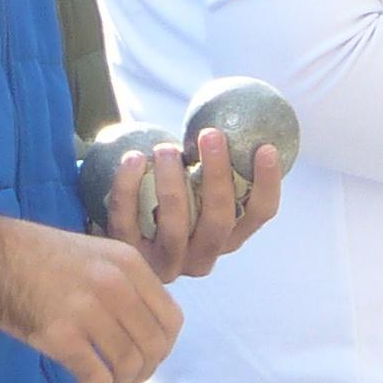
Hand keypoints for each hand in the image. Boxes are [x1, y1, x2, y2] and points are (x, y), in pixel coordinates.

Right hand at [0, 214, 180, 382]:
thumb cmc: (34, 256)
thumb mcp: (94, 255)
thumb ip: (124, 285)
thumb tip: (142, 329)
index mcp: (129, 263)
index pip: (171, 319)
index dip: (163, 346)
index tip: (146, 356)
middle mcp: (116, 285)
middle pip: (154, 346)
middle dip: (143, 371)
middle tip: (124, 378)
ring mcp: (89, 310)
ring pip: (129, 365)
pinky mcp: (60, 335)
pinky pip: (97, 377)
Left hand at [102, 132, 283, 281]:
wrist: (115, 238)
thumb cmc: (165, 200)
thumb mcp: (195, 193)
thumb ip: (214, 172)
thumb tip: (235, 120)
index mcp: (229, 240)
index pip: (259, 215)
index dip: (267, 184)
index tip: (266, 148)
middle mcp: (203, 258)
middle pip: (220, 220)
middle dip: (218, 175)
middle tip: (211, 134)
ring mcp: (167, 262)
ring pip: (176, 223)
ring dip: (172, 180)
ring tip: (165, 147)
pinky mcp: (130, 257)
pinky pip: (129, 220)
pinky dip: (130, 186)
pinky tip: (134, 158)